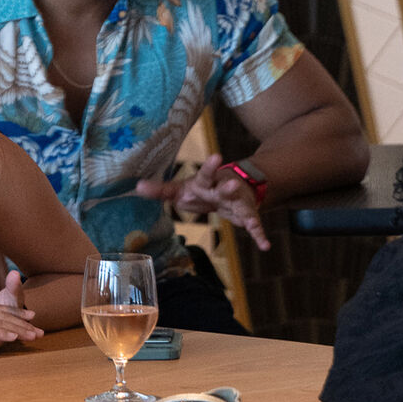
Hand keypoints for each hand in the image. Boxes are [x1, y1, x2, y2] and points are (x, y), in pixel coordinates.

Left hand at [136, 153, 268, 249]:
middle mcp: (224, 189)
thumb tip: (137, 187)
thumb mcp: (180, 189)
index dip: (210, 166)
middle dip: (229, 186)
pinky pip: (254, 226)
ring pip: (243, 206)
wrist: (231, 189)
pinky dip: (260, 235)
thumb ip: (161, 190)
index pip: (206, 173)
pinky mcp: (247, 215)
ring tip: (249, 217)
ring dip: (246, 211)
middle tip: (232, 183)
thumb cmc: (201, 189)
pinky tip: (265, 246)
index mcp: (207, 182)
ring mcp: (238, 202)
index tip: (216, 156)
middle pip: (226, 188)